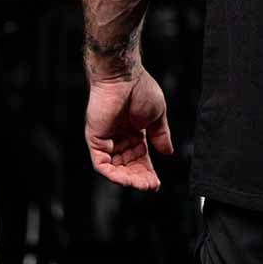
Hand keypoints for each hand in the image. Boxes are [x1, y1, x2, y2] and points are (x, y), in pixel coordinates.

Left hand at [84, 70, 173, 190]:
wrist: (124, 77)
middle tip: (151, 186)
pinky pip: (101, 164)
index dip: (148, 171)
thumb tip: (168, 152)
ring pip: (115, 168)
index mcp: (134, 131)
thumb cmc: (141, 89)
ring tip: (143, 184)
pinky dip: (113, 174)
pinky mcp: (95, 140)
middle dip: (140, 178)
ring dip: (129, 179)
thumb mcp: (157, 115)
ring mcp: (106, 139)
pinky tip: (126, 179)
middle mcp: (119, 137)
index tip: (157, 183)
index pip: (140, 158)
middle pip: (128, 166)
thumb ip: (160, 135)